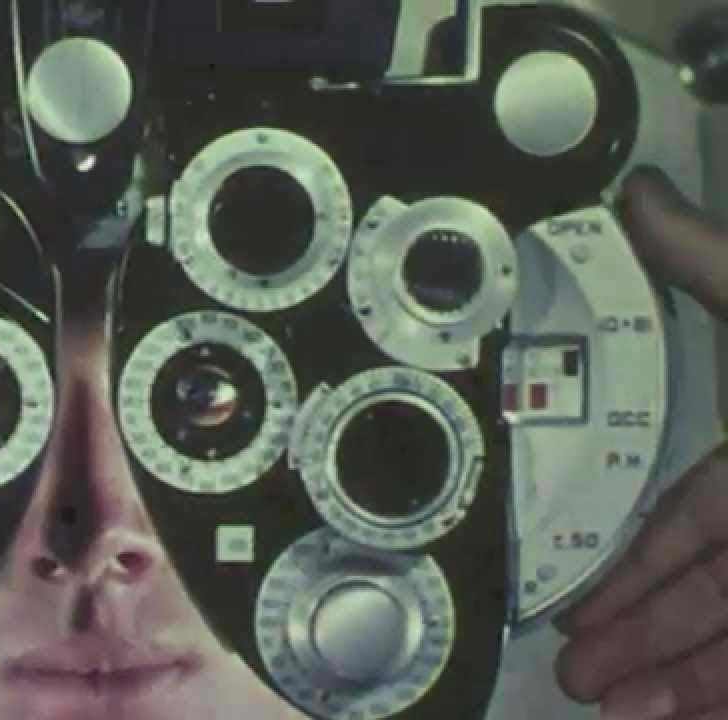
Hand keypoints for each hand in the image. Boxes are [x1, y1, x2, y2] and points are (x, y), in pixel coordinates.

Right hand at [556, 166, 727, 719]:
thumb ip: (706, 261)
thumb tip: (634, 191)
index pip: (688, 525)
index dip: (632, 568)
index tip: (576, 610)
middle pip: (712, 595)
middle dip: (643, 639)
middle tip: (578, 683)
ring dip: (688, 680)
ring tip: (620, 716)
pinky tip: (705, 719)